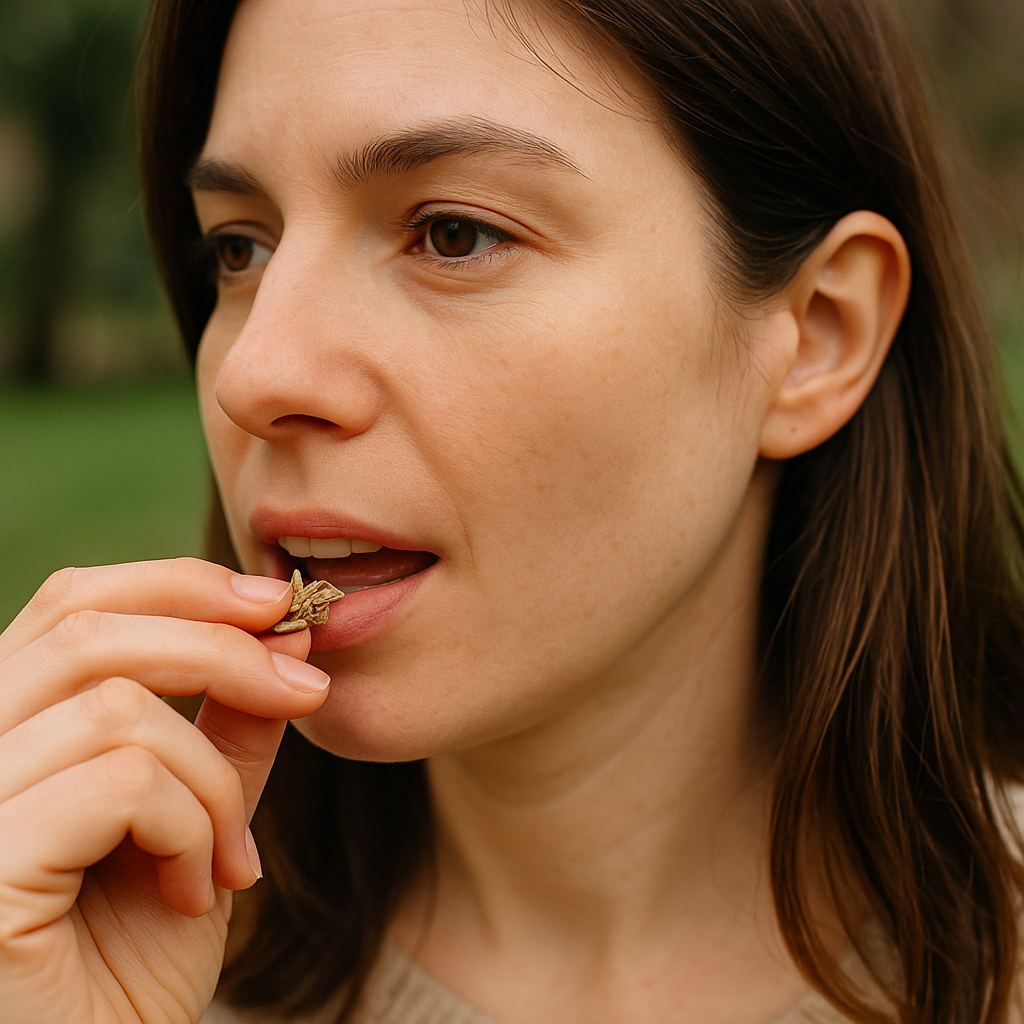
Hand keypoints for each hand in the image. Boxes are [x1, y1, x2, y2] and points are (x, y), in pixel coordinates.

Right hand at [0, 558, 329, 1023]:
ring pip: (118, 710)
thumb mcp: (196, 825)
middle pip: (92, 632)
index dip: (181, 586)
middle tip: (307, 693)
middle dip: (224, 650)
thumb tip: (287, 641)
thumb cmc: (130, 964)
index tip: (278, 605)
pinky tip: (190, 893)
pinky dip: (187, 828)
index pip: (74, 604)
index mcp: (4, 729)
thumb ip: (226, 735)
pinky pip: (118, 784)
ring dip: (210, 781)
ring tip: (227, 858)